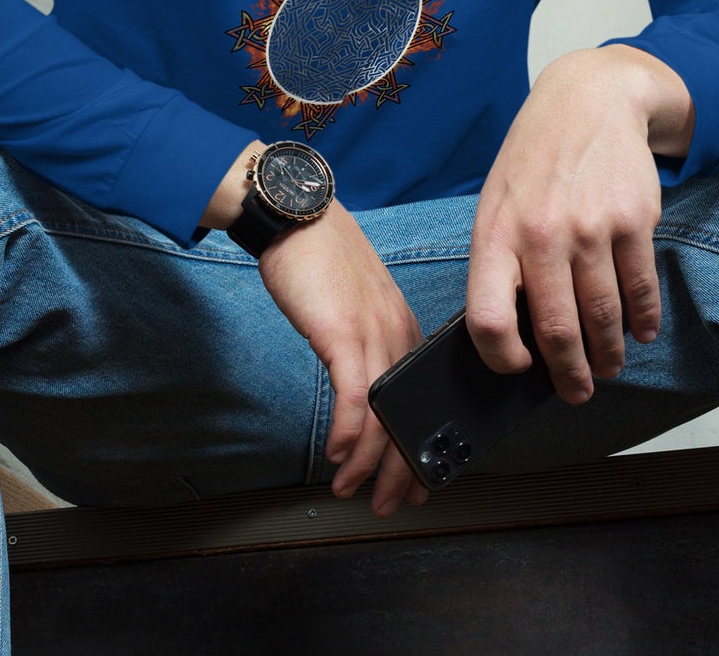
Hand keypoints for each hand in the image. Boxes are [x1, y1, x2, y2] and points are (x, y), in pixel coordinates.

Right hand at [256, 201, 429, 515]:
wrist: (298, 216)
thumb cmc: (319, 255)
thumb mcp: (356, 301)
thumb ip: (366, 337)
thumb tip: (360, 382)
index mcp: (402, 327)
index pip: (420, 400)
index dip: (421, 445)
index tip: (418, 479)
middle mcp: (396, 333)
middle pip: (408, 415)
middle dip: (401, 469)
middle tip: (393, 502)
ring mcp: (371, 333)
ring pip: (383, 414)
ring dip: (369, 462)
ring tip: (352, 488)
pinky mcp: (341, 333)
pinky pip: (354, 396)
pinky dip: (349, 433)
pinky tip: (339, 454)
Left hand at [466, 47, 688, 402]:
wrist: (588, 100)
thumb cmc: (535, 159)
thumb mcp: (498, 202)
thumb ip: (502, 261)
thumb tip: (515, 333)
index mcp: (496, 233)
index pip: (489, 318)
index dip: (502, 358)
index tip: (519, 368)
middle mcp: (541, 234)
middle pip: (556, 331)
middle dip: (569, 375)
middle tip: (576, 390)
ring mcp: (590, 228)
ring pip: (603, 318)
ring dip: (608, 355)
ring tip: (608, 365)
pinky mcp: (634, 222)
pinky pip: (641, 290)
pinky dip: (643, 321)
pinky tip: (639, 330)